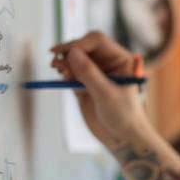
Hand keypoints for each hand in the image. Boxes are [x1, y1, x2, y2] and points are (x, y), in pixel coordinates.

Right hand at [49, 31, 148, 145]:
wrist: (122, 138)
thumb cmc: (123, 116)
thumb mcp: (106, 94)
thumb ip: (89, 73)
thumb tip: (72, 53)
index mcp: (121, 59)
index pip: (97, 41)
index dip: (79, 43)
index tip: (66, 53)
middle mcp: (108, 62)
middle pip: (83, 46)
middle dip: (69, 51)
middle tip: (56, 62)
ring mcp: (95, 72)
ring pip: (75, 57)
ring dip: (64, 61)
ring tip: (56, 68)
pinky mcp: (84, 83)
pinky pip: (70, 71)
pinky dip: (64, 71)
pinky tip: (62, 77)